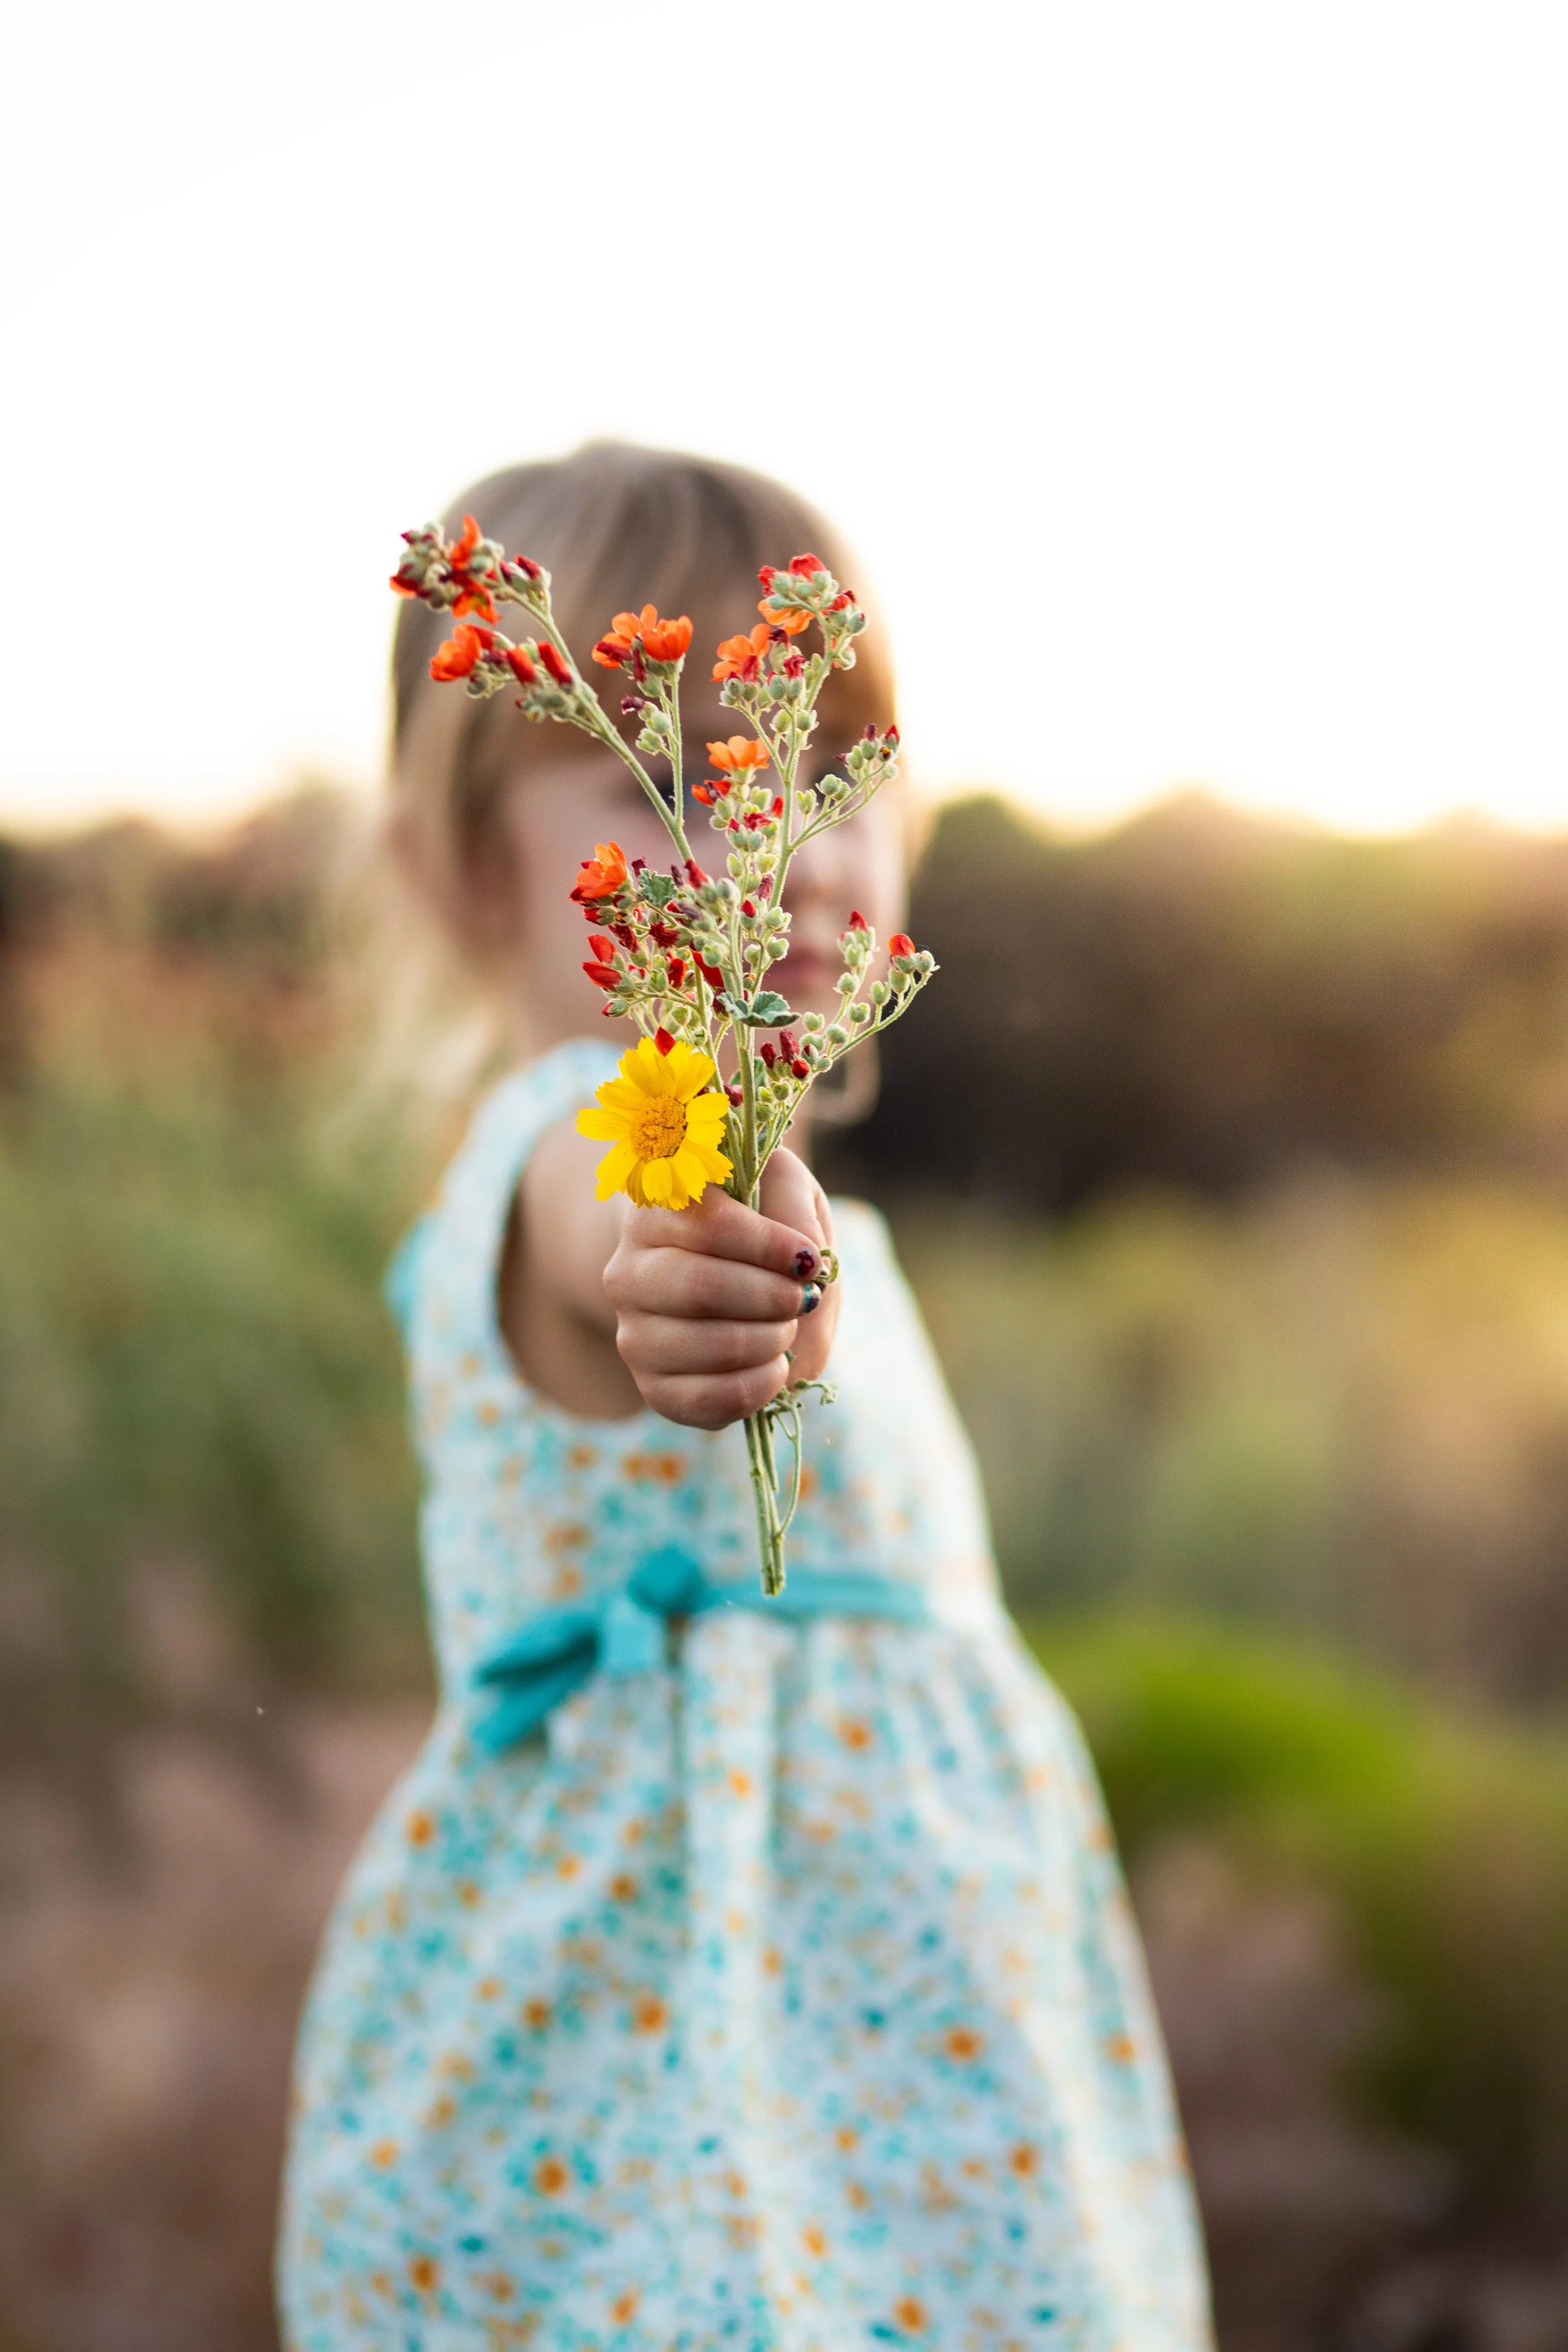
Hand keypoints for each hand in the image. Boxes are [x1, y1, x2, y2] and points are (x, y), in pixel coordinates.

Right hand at [603, 1149, 838, 1429]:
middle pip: (701, 1288)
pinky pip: (706, 1400)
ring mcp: (634, 1335)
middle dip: (772, 1297)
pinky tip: (776, 1367)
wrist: (727, 1279)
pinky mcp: (652, 1388)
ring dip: (770, 1340)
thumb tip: (805, 1258)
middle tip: (801, 1297)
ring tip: (787, 1328)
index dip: (767, 1244)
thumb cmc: (756, 1224)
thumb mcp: (780, 1187)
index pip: (706, 1224)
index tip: (808, 1259)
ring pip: (708, 1345)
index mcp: (653, 1212)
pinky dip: (758, 1387)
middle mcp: (627, 1273)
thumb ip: (793, 1203)